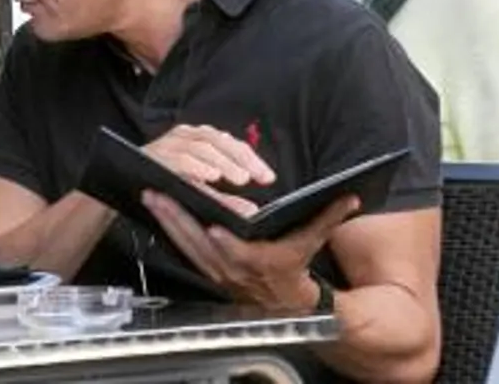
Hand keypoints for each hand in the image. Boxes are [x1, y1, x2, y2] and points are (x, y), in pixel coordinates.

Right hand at [143, 125, 276, 199]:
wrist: (123, 186)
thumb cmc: (165, 188)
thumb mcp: (199, 193)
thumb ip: (223, 199)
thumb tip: (251, 212)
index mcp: (200, 140)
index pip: (232, 145)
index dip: (252, 159)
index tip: (269, 178)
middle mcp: (186, 135)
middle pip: (221, 141)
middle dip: (242, 160)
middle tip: (257, 178)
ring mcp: (170, 142)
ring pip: (203, 147)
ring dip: (223, 163)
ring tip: (239, 178)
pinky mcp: (156, 154)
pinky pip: (180, 157)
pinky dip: (197, 165)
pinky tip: (211, 176)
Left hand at [144, 191, 360, 307]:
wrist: (285, 304)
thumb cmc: (295, 266)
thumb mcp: (312, 241)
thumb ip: (328, 216)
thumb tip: (349, 195)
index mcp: (258, 262)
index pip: (238, 253)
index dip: (224, 242)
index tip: (211, 225)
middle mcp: (232, 269)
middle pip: (199, 244)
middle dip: (177, 219)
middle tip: (157, 194)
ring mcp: (215, 271)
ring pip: (185, 245)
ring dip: (166, 221)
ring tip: (149, 196)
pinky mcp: (205, 269)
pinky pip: (183, 249)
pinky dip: (168, 230)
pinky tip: (156, 212)